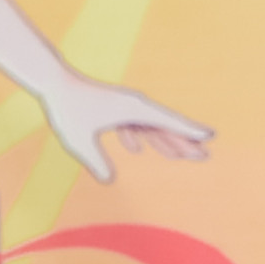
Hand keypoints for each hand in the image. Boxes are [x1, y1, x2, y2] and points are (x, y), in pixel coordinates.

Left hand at [41, 78, 210, 182]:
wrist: (53, 82)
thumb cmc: (67, 109)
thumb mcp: (80, 141)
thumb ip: (97, 161)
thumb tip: (110, 181)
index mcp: (133, 110)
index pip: (168, 122)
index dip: (190, 130)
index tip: (211, 135)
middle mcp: (134, 106)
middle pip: (165, 126)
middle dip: (185, 142)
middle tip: (204, 156)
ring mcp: (123, 106)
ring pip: (150, 125)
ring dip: (165, 140)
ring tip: (181, 156)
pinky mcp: (112, 107)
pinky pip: (132, 123)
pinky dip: (139, 135)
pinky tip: (136, 149)